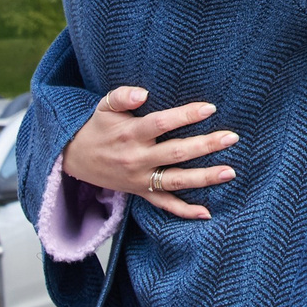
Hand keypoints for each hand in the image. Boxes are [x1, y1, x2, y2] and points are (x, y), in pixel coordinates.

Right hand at [60, 86, 237, 220]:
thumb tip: (143, 93)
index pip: (162, 124)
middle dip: (206, 145)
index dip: (186, 116)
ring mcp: (140, 179)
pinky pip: (164, 205)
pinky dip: (184, 211)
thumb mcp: (104, 106)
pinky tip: (206, 212)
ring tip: (230, 171)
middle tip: (232, 137)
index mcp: (131, 134)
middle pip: (176, 153)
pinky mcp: (141, 193)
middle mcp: (137, 159)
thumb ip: (123, 96)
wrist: (74, 158)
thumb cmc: (97, 127)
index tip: (210, 108)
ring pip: (176, 181)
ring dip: (204, 177)